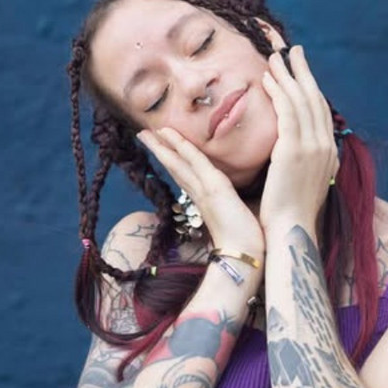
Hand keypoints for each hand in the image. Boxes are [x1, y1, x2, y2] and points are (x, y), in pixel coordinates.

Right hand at [136, 127, 264, 254]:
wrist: (244, 255)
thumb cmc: (245, 241)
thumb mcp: (237, 217)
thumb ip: (233, 206)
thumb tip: (240, 201)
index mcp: (204, 201)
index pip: (184, 176)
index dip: (172, 161)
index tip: (161, 147)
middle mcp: (199, 195)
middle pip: (174, 168)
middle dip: (159, 151)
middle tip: (142, 134)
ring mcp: (204, 191)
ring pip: (178, 164)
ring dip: (162, 146)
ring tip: (146, 132)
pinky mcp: (214, 188)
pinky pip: (196, 162)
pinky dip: (183, 147)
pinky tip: (170, 134)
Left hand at [258, 45, 338, 231]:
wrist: (291, 229)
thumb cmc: (292, 212)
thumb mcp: (305, 183)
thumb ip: (305, 163)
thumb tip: (297, 151)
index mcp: (328, 153)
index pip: (320, 111)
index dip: (310, 87)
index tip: (300, 70)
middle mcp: (325, 145)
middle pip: (314, 98)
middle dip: (302, 71)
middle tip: (291, 50)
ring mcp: (312, 146)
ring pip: (301, 100)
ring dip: (288, 75)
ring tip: (274, 56)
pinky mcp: (294, 149)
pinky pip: (287, 111)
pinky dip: (279, 92)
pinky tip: (267, 79)